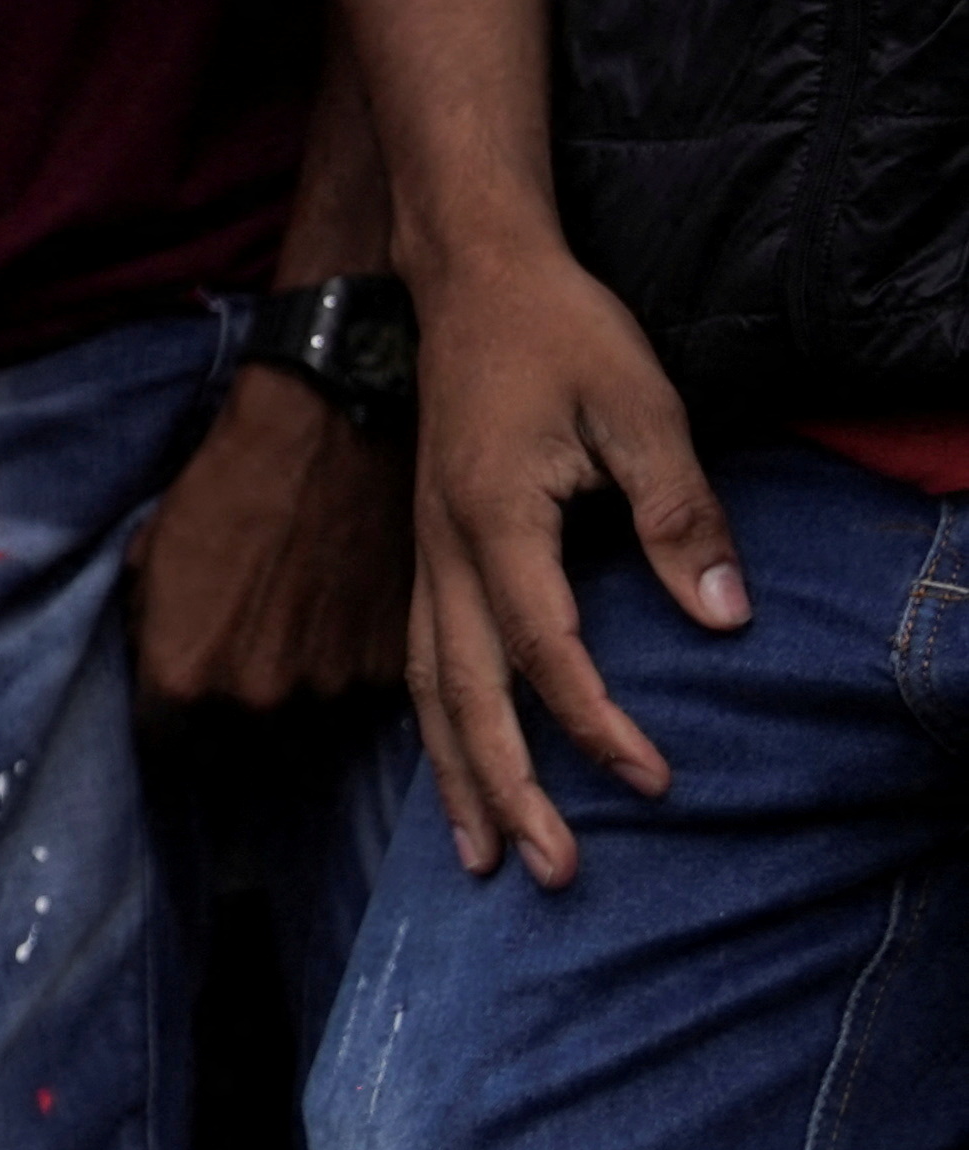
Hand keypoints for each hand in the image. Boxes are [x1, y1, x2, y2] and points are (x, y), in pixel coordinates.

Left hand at [122, 365, 411, 715]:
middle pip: (235, 756)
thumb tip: (148, 670)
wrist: (330, 436)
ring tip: (289, 655)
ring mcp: (330, 691)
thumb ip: (148, 630)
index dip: (165, 731)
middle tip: (232, 686)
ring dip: (291, 710)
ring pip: (303, 735)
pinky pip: (357, 699)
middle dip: (225, 732)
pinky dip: (344, 679)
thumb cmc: (226, 484)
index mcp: (184, 677)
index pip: (162, 749)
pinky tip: (337, 633)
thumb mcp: (152, 554)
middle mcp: (257, 701)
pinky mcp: (390, 670)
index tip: (172, 717)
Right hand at [406, 237, 743, 885]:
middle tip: (549, 871)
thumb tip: (725, 617)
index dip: (599, 725)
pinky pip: (424, 660)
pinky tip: (458, 771)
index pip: (547, 649)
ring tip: (482, 858)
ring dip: (456, 778)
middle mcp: (442, 549)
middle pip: (466, 695)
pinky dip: (439, 729)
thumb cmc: (561, 334)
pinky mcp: (428, 550)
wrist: (472, 278)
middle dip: (507, 790)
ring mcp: (424, 552)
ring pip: (429, 689)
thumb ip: (680, 511)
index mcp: (492, 516)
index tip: (656, 781)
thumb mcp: (643, 406)